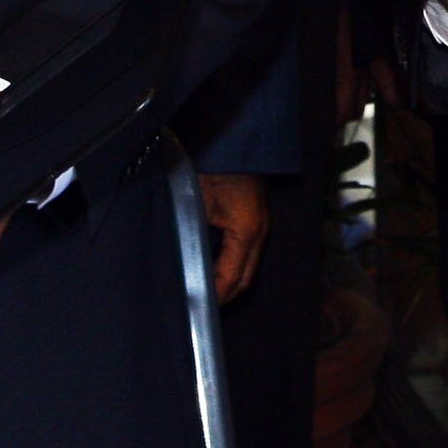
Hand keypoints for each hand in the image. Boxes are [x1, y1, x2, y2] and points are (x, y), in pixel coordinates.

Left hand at [197, 173, 268, 301]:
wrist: (231, 141)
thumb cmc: (213, 167)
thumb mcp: (196, 205)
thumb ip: (195, 239)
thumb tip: (187, 266)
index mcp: (246, 231)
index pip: (232, 278)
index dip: (215, 296)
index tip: (197, 307)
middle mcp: (258, 232)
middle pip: (245, 279)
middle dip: (225, 296)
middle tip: (201, 306)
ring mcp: (260, 225)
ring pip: (248, 267)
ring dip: (229, 282)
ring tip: (206, 290)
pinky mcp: (255, 219)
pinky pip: (246, 253)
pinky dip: (231, 266)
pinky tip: (215, 268)